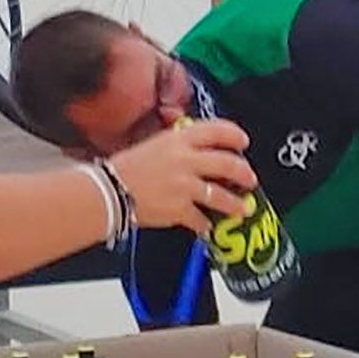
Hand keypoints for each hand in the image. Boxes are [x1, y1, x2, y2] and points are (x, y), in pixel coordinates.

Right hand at [107, 119, 254, 234]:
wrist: (108, 191)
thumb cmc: (125, 167)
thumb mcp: (153, 143)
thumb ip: (177, 142)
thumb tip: (195, 143)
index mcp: (179, 140)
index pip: (217, 130)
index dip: (235, 136)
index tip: (243, 142)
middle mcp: (185, 160)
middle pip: (227, 163)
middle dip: (244, 173)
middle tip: (250, 179)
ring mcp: (184, 186)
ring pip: (221, 195)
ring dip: (235, 204)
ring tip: (243, 208)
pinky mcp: (179, 209)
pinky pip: (201, 219)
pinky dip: (205, 224)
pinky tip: (207, 227)